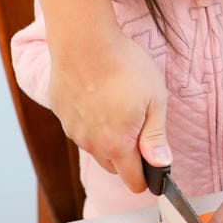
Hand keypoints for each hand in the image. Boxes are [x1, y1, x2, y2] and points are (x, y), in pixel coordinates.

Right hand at [49, 27, 168, 192]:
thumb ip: (156, 137)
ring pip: (95, 146)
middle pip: (113, 166)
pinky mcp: (61, 113)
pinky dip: (91, 120)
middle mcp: (91, 144)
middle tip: (140, 125)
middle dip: (128, 157)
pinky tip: (99, 96)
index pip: (133, 181)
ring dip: (108, 137)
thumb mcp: (154, 100)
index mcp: (117, 145)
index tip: (154, 164)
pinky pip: (80, 127)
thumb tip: (161, 164)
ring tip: (118, 105)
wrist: (83, 40)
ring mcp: (73, 129)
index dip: (147, 177)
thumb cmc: (124, 66)